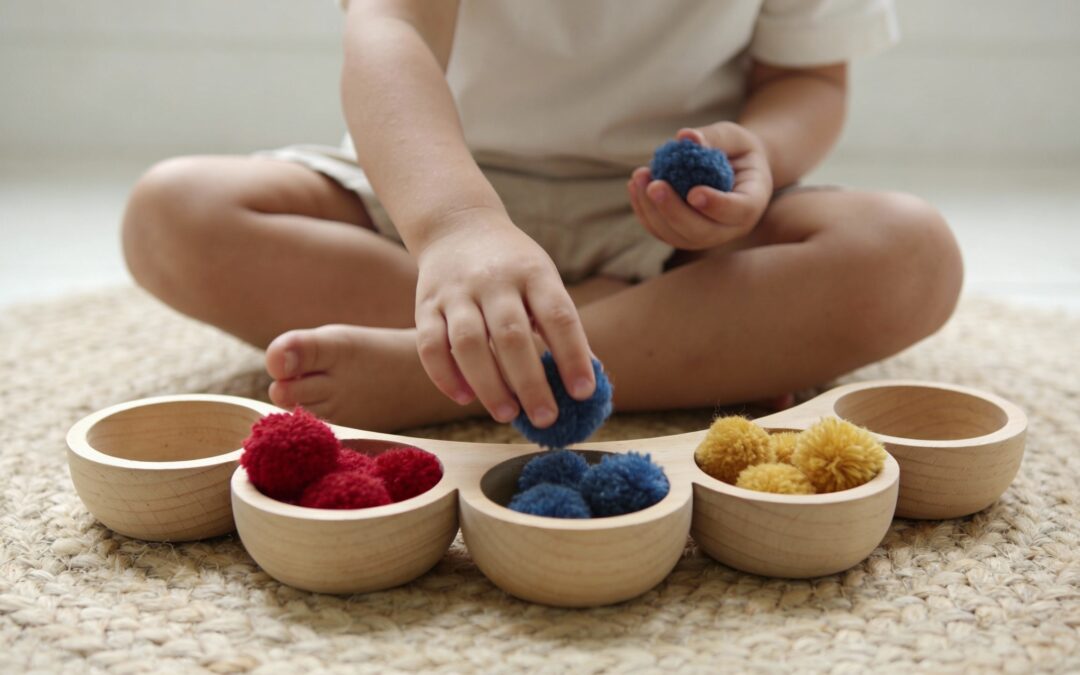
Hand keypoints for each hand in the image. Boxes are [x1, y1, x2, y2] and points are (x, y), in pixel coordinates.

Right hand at [412, 206, 596, 426]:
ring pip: (468, 343)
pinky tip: (465, 397)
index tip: (584, 393)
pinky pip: (430, 345)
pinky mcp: (425, 305)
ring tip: (507, 414)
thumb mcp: (544, 280)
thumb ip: (561, 325)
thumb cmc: (513, 266)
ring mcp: (456, 292)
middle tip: (546, 419)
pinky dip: (445, 376)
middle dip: (531, 383)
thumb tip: (588, 380)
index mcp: (533, 273)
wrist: (458, 226)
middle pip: (512, 336)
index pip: (558, 316)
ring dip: (489, 385)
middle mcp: (493, 280)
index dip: (573, 356)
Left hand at [628, 123, 772, 249]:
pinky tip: (635, 185)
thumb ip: (715, 137)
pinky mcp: (684, 235)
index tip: (693, 193)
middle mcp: (730, 228)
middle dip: (674, 211)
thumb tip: (685, 137)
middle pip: (702, 232)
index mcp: (752, 203)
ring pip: (677, 236)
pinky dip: (644, 211)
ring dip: (652, 210)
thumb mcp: (734, 136)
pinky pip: (661, 231)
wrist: (735, 169)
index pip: (738, 211)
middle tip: (655, 185)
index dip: (716, 205)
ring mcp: (706, 236)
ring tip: (639, 177)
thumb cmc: (737, 149)